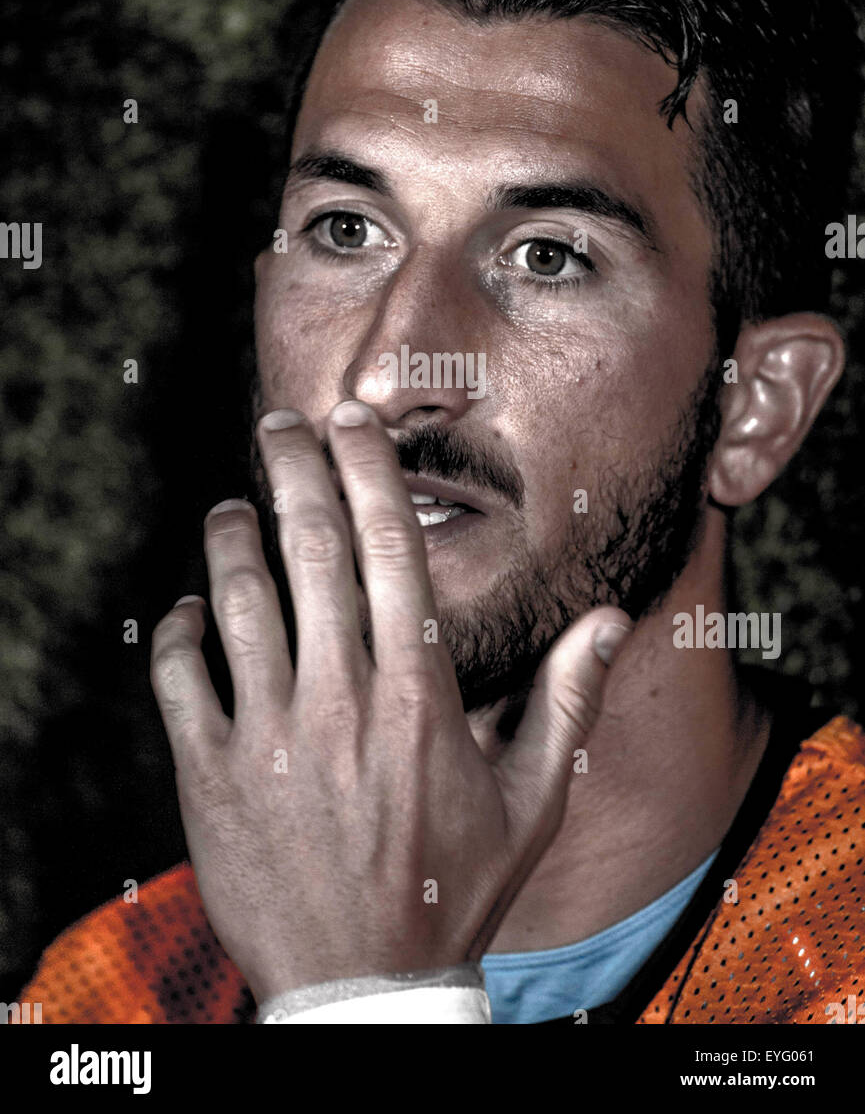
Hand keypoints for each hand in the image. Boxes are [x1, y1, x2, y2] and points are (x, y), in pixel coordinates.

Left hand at [151, 399, 630, 1002]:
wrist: (363, 988)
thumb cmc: (453, 891)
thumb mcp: (531, 802)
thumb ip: (567, 701)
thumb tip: (610, 617)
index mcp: (419, 694)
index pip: (390, 549)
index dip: (368, 471)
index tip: (352, 422)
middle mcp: (341, 699)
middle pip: (309, 548)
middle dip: (292, 469)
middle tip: (280, 425)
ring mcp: (268, 735)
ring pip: (237, 598)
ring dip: (229, 537)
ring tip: (231, 509)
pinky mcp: (209, 773)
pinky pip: (178, 674)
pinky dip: (178, 628)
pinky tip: (192, 610)